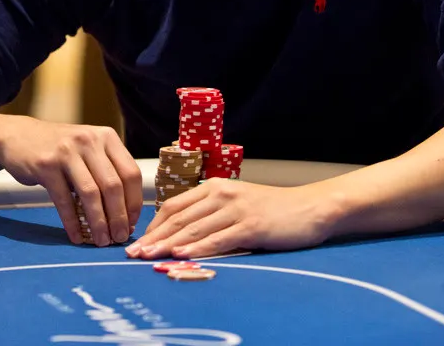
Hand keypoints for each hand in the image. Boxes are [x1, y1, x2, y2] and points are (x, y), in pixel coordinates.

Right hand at [0, 117, 141, 246]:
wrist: (17, 135)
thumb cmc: (59, 148)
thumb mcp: (88, 149)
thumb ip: (107, 172)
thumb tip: (126, 215)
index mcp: (106, 137)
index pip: (130, 173)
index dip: (134, 202)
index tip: (132, 223)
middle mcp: (89, 141)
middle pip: (113, 185)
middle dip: (119, 217)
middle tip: (119, 238)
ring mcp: (66, 151)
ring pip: (91, 194)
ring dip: (99, 223)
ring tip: (101, 241)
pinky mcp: (46, 165)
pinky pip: (64, 200)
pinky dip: (72, 222)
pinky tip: (77, 236)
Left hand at [125, 179, 336, 259]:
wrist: (310, 207)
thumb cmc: (272, 210)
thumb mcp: (236, 205)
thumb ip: (211, 215)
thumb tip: (180, 235)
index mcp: (213, 187)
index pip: (173, 206)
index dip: (153, 225)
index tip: (137, 242)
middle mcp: (220, 194)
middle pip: (178, 218)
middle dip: (153, 237)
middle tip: (132, 254)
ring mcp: (236, 208)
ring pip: (194, 228)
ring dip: (168, 244)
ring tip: (148, 257)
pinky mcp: (251, 224)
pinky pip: (219, 238)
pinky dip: (198, 247)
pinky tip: (182, 255)